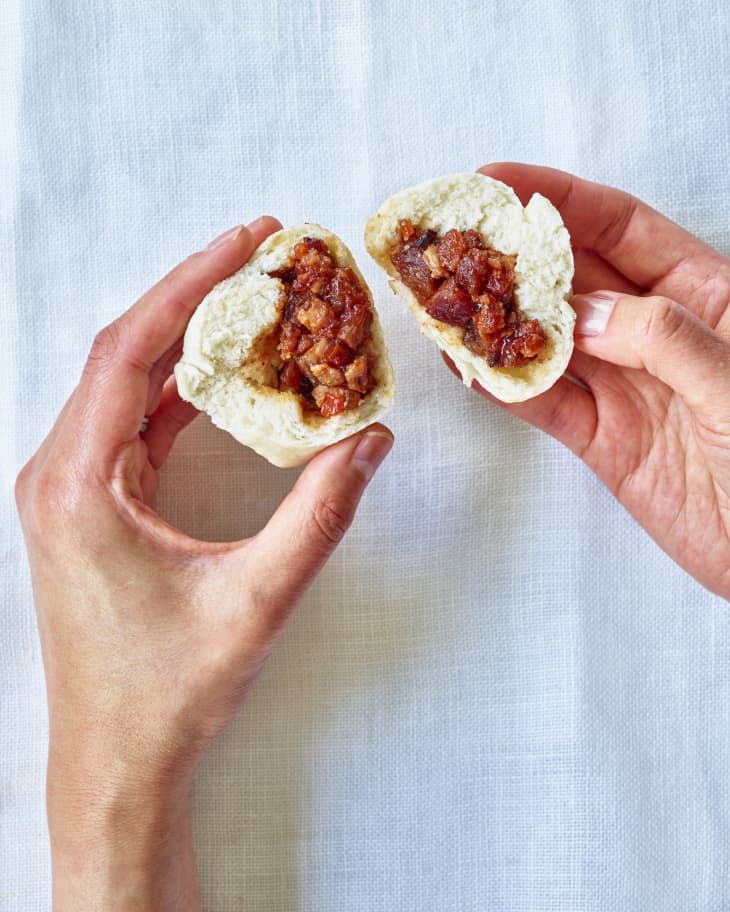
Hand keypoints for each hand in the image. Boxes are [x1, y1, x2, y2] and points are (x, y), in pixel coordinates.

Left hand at [15, 219, 393, 910]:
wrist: (116, 765)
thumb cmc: (167, 692)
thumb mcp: (255, 601)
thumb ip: (319, 516)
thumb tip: (372, 441)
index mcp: (78, 483)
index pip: (129, 351)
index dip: (189, 285)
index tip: (246, 240)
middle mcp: (61, 473)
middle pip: (125, 354)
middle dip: (193, 297)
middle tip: (260, 253)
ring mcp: (72, 489)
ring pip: (129, 386)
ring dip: (188, 341)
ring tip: (252, 301)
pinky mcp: (93, 506)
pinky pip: (136, 426)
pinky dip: (182, 392)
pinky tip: (226, 375)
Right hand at [456, 164, 729, 598]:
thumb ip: (663, 338)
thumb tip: (581, 315)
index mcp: (705, 294)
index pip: (622, 228)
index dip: (559, 201)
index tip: (497, 184)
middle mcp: (657, 332)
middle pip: (572, 279)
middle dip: (511, 256)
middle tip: (450, 242)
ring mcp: (627, 387)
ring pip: (548, 342)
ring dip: (494, 322)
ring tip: (440, 300)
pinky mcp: (605, 442)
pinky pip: (546, 405)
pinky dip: (505, 387)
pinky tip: (466, 366)